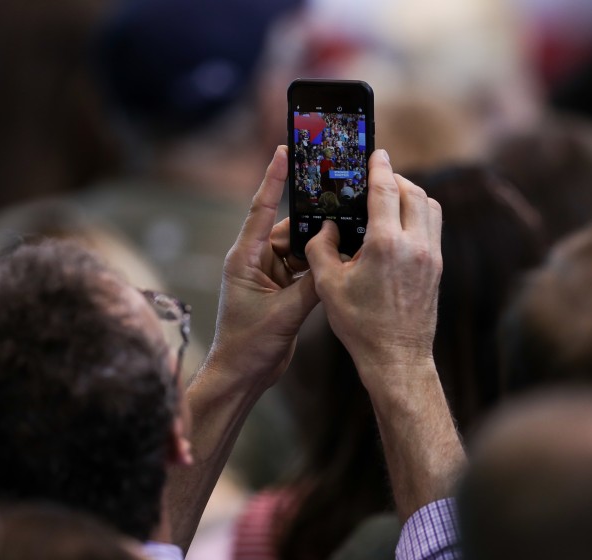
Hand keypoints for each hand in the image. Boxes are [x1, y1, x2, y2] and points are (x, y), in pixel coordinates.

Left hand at [204, 145, 319, 389]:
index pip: (260, 210)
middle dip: (314, 222)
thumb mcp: (285, 314)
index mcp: (244, 258)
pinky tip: (341, 262)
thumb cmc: (249, 346)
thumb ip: (312, 286)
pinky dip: (320, 267)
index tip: (284, 151)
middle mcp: (255, 261)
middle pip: (289, 230)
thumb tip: (336, 261)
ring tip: (349, 235)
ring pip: (301, 250)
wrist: (242, 376)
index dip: (273, 180)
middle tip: (343, 204)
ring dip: (320, 247)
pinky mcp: (282, 291)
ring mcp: (268, 276)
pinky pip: (304, 269)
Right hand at [305, 149, 442, 370]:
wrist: (396, 357)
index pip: (386, 190)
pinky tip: (401, 224)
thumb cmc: (360, 324)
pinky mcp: (438, 267)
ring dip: (412, 194)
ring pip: (430, 206)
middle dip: (396, 179)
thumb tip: (325, 228)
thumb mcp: (328, 285)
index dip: (380, 167)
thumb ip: (321, 249)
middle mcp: (415, 244)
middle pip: (413, 192)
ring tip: (391, 198)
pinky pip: (434, 226)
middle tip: (378, 177)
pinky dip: (420, 214)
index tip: (376, 153)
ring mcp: (432, 256)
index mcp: (386, 244)